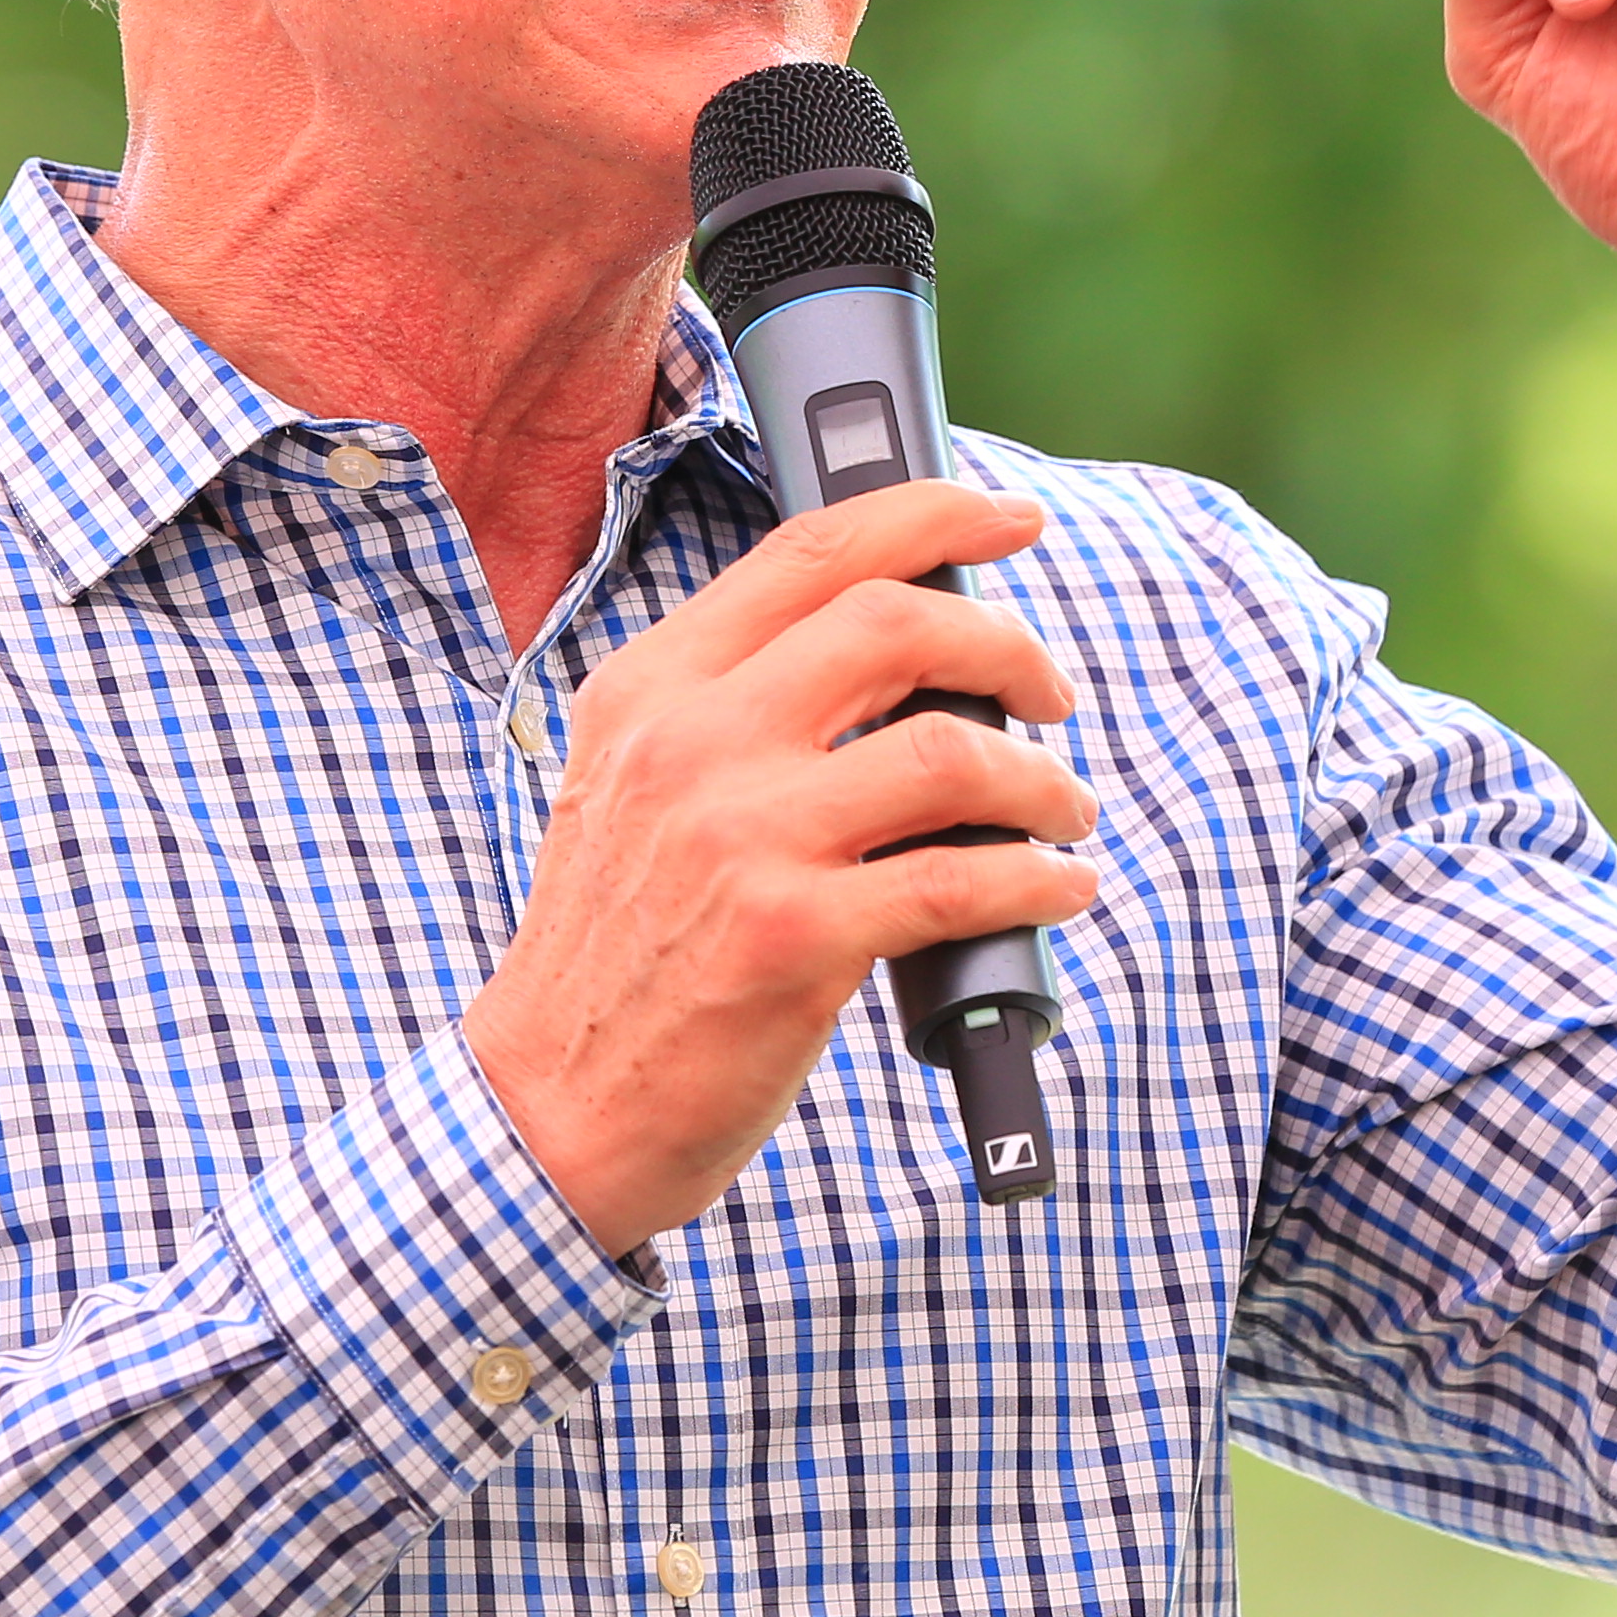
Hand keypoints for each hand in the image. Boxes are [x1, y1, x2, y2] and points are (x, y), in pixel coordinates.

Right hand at [462, 483, 1095, 1257]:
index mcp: (652, 687)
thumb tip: (888, 651)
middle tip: (1049, 692)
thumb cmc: (614, 949)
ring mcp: (745, 839)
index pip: (807, 554)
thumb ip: (727, 706)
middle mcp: (693, 743)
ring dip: (1041, 781)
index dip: (929, 515)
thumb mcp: (628, 784)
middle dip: (1009, 647)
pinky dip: (1038, 879)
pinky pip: (963, 882)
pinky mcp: (796, 939)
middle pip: (896, 626)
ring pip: (952, 754)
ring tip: (1063, 813)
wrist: (553, 1102)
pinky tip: (1057, 887)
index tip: (1005, 520)